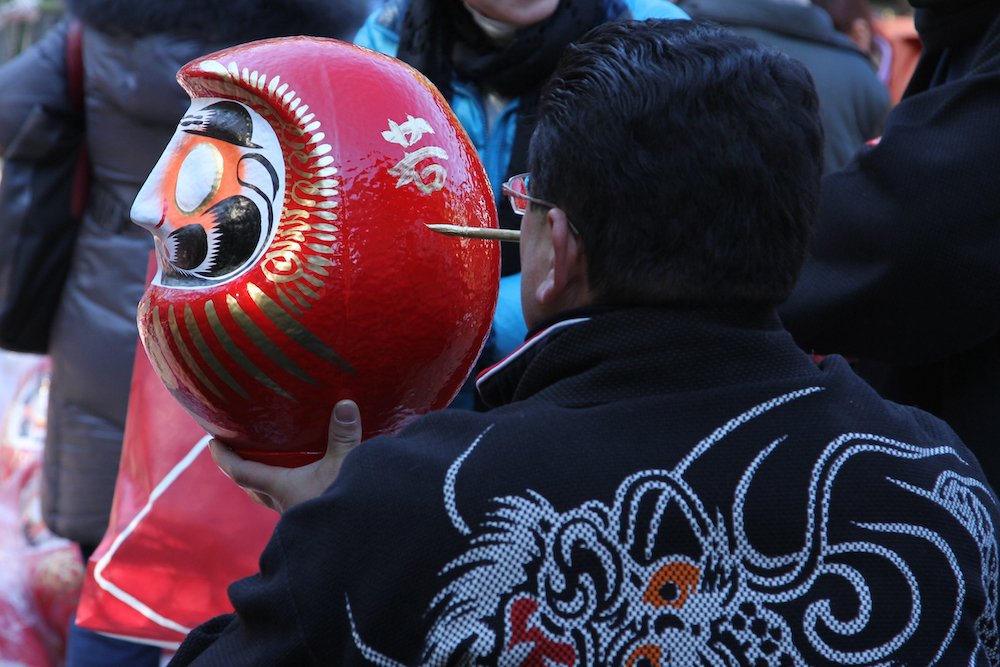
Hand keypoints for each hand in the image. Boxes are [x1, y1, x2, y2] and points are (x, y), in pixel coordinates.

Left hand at [209, 399, 361, 513]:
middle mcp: (282, 503)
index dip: (224, 457)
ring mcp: (295, 516)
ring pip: (269, 497)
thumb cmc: (343, 507)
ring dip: (264, 482)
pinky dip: (287, 490)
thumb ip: (344, 436)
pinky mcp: (309, 522)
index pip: (241, 472)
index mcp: (280, 487)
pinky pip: (289, 503)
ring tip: (268, 464)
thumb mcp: (345, 466)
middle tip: (234, 451)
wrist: (356, 546)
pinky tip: (303, 482)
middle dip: (240, 468)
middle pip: (251, 486)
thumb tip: (345, 403)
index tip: (212, 442)